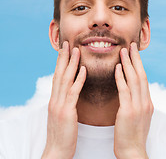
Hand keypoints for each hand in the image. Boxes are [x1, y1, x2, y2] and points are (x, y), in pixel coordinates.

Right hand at [42, 41, 85, 158]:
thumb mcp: (64, 115)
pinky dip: (78, 80)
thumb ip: (67, 103)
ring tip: (76, 49)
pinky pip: (73, 93)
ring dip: (71, 63)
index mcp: (56, 100)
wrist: (57, 151)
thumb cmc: (64, 135)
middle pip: (59, 74)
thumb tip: (72, 93)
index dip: (62, 62)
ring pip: (65, 79)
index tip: (66, 49)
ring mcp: (59, 105)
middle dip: (64, 57)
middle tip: (68, 42)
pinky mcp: (66, 112)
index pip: (58, 77)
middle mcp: (55, 100)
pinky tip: (84, 70)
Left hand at [114, 42, 153, 158]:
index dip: (139, 65)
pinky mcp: (128, 111)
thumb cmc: (132, 137)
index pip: (144, 79)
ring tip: (123, 51)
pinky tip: (117, 68)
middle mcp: (146, 102)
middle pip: (141, 75)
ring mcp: (139, 106)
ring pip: (134, 79)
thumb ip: (137, 104)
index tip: (135, 54)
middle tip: (131, 45)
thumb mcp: (139, 118)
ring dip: (128, 64)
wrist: (133, 152)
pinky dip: (121, 77)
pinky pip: (125, 90)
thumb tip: (134, 94)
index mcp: (148, 103)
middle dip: (136, 59)